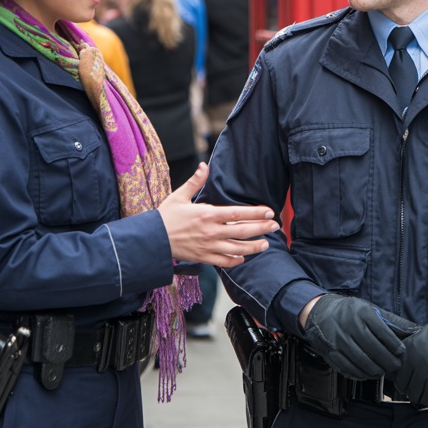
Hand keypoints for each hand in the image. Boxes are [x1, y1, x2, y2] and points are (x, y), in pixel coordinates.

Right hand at [158, 162, 278, 265]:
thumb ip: (195, 181)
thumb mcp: (179, 196)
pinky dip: (236, 260)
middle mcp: (211, 231)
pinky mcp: (203, 258)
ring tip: (266, 244)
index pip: (238, 213)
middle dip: (262, 229)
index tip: (269, 212)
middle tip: (276, 227)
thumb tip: (204, 165)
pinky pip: (224, 261)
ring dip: (254, 247)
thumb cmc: (165, 216)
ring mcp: (208, 246)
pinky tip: (243, 257)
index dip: (256, 213)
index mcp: (207, 214)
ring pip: (237, 249)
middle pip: (243, 231)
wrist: (151, 240)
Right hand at [302, 294, 418, 379]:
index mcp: (362, 313)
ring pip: (362, 362)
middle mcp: (349, 325)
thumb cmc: (351, 312)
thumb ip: (392, 321)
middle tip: (395, 366)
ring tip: (382, 371)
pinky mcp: (331, 352)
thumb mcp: (370, 310)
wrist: (320, 312)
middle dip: (388, 361)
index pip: (384, 333)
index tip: (401, 353)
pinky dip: (360, 375)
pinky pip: (348, 368)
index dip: (395, 346)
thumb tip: (416, 330)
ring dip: (376, 370)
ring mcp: (338, 340)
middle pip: (374, 350)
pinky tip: (367, 374)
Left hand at [392, 313, 427, 408]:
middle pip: (406, 389)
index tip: (404, 381)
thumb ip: (410, 351)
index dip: (400, 380)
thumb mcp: (420, 336)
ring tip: (425, 392)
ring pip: (418, 398)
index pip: (397, 377)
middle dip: (410, 390)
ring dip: (421, 396)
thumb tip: (402, 364)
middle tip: (415, 388)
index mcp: (410, 354)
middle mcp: (417, 367)